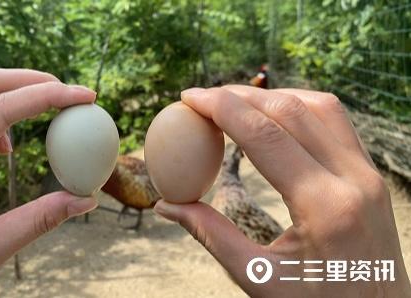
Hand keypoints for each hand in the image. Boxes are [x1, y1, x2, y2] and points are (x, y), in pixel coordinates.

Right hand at [154, 85, 410, 296]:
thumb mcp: (257, 278)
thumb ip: (211, 235)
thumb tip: (167, 205)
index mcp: (324, 206)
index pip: (263, 135)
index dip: (220, 108)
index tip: (189, 97)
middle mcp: (354, 179)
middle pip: (290, 110)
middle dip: (240, 96)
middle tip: (203, 98)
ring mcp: (368, 174)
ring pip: (319, 106)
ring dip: (272, 97)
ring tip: (235, 103)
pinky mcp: (371, 175)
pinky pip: (336, 122)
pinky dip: (300, 108)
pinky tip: (274, 117)